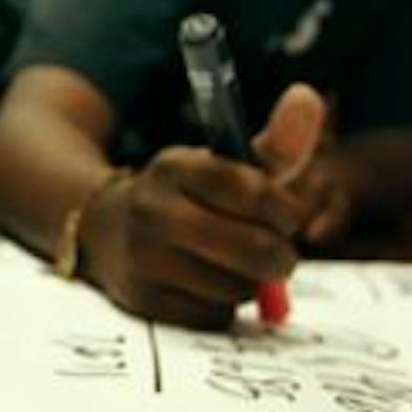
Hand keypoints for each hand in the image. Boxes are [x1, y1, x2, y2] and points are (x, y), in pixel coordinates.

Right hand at [80, 86, 332, 328]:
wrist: (103, 229)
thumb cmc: (186, 196)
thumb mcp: (224, 166)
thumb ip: (275, 143)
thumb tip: (308, 96)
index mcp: (175, 166)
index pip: (254, 191)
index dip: (283, 210)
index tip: (282, 214)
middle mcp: (152, 209)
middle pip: (255, 249)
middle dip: (280, 256)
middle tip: (276, 253)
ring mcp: (143, 257)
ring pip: (238, 287)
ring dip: (250, 282)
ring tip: (233, 266)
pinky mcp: (143, 300)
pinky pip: (215, 315)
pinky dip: (223, 305)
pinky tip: (207, 285)